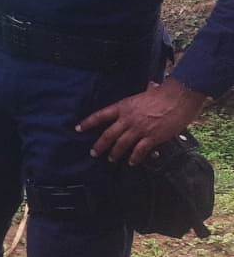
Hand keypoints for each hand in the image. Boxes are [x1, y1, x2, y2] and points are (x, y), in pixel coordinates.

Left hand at [76, 77, 210, 165]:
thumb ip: (135, 103)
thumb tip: (140, 97)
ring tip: (111, 159)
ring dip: (115, 153)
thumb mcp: (142, 95)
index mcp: (123, 107)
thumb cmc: (163, 94)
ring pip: (122, 144)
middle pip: (108, 134)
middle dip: (100, 145)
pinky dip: (135, 158)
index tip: (78, 128)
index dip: (88, 122)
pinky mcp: (152, 137)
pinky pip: (140, 150)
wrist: (178, 98)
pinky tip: (132, 162)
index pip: (100, 115)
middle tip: (94, 153)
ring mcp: (139, 129)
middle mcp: (128, 119)